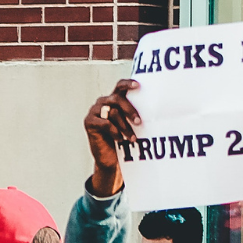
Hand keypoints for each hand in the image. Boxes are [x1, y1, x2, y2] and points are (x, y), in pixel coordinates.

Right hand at [84, 79, 141, 196]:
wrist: (109, 158)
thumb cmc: (122, 139)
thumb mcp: (130, 125)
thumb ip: (134, 114)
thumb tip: (153, 110)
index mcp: (114, 100)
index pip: (120, 86)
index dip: (128, 84)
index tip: (138, 86)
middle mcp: (103, 102)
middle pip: (117, 98)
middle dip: (130, 110)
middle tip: (139, 122)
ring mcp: (94, 111)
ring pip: (112, 112)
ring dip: (124, 126)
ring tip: (132, 138)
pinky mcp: (89, 122)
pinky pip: (105, 123)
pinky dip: (114, 132)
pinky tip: (119, 139)